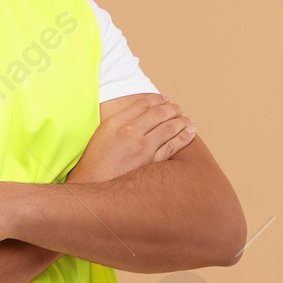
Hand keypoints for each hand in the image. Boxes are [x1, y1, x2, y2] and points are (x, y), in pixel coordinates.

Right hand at [67, 93, 194, 184]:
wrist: (92, 184)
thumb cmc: (95, 160)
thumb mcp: (102, 133)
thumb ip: (120, 120)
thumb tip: (140, 113)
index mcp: (116, 122)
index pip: (142, 104)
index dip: (157, 99)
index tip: (165, 98)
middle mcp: (130, 131)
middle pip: (158, 113)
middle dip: (173, 108)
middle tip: (180, 108)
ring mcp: (142, 147)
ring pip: (169, 128)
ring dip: (182, 121)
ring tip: (189, 119)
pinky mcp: (150, 162)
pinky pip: (172, 146)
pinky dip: (183, 137)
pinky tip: (190, 132)